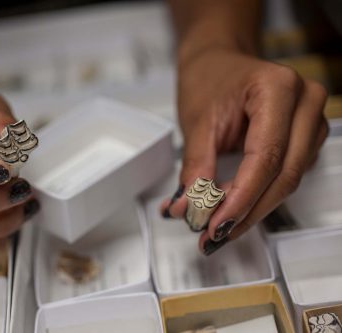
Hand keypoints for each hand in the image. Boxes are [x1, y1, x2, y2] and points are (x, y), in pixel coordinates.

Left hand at [161, 47, 327, 254]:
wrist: (218, 62)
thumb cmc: (208, 80)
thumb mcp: (196, 122)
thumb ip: (195, 168)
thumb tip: (189, 209)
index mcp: (278, 89)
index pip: (265, 157)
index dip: (241, 198)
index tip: (216, 225)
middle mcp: (305, 102)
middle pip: (283, 175)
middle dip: (247, 212)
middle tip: (213, 236)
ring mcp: (310, 120)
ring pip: (287, 180)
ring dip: (252, 209)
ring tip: (216, 227)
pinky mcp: (304, 137)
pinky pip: (286, 175)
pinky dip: (259, 197)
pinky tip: (233, 210)